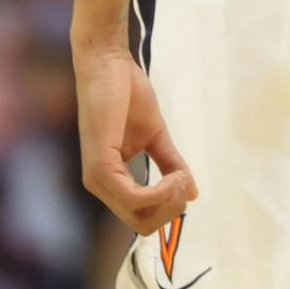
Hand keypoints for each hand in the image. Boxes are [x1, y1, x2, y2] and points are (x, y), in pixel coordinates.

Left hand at [74, 43, 194, 233]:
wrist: (108, 63)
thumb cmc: (126, 93)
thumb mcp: (155, 136)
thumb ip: (170, 163)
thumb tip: (192, 194)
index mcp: (111, 180)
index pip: (143, 218)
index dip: (170, 208)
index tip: (185, 181)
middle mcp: (99, 185)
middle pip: (143, 225)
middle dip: (172, 209)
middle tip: (184, 180)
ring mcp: (97, 179)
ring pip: (140, 216)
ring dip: (170, 199)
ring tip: (179, 174)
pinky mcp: (101, 167)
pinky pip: (136, 198)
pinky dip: (161, 191)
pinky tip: (172, 174)